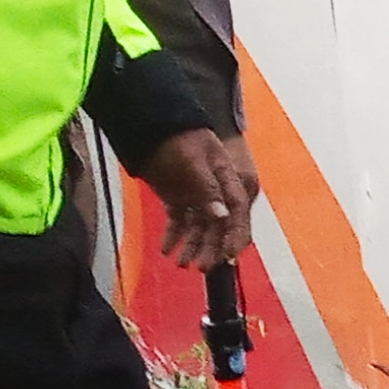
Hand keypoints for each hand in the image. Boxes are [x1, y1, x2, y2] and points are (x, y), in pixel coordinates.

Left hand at [140, 127, 258, 272]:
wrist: (151, 122)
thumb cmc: (178, 135)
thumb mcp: (194, 161)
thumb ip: (207, 190)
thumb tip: (221, 217)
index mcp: (228, 177)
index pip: (237, 211)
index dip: (236, 234)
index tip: (231, 255)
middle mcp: (214, 189)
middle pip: (218, 224)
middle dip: (212, 247)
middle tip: (203, 267)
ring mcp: (195, 194)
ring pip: (199, 227)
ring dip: (192, 246)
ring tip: (182, 263)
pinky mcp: (177, 196)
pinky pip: (179, 221)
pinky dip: (174, 236)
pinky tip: (166, 249)